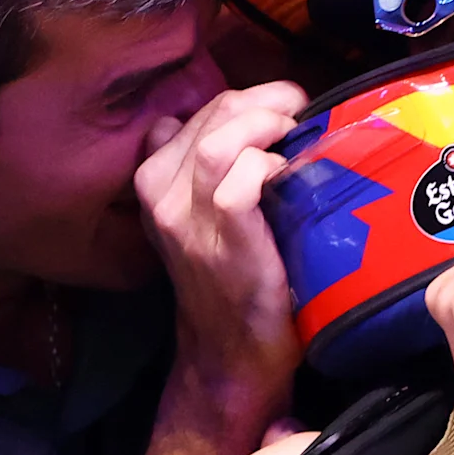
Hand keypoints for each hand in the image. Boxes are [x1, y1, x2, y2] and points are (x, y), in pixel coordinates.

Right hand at [138, 82, 306, 408]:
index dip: (246, 101)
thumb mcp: (205, 218)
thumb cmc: (233, 280)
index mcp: (153, 182)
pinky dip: (269, 167)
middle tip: (300, 118)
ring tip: (293, 138)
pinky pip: (239, 178)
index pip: (198, 112)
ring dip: (267, 127)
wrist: (230, 353)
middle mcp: (159, 194)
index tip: (282, 110)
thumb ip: (213, 170)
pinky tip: (287, 178)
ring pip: (221, 139)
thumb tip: (260, 121)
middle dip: (267, 104)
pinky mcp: (220, 239)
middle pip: (215, 114)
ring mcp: (185, 218)